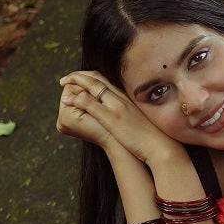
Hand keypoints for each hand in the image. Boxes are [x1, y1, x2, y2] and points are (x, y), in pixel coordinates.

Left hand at [57, 71, 182, 166]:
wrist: (161, 146)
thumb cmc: (154, 139)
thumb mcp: (141, 122)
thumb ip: (131, 115)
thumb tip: (125, 119)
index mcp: (128, 98)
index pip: (105, 80)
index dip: (89, 77)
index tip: (79, 79)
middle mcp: (121, 98)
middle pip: (96, 79)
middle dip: (78, 76)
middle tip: (65, 79)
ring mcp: (115, 106)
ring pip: (90, 88)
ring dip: (74, 85)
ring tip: (63, 86)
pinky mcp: (111, 117)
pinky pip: (89, 103)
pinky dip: (76, 99)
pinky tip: (67, 100)